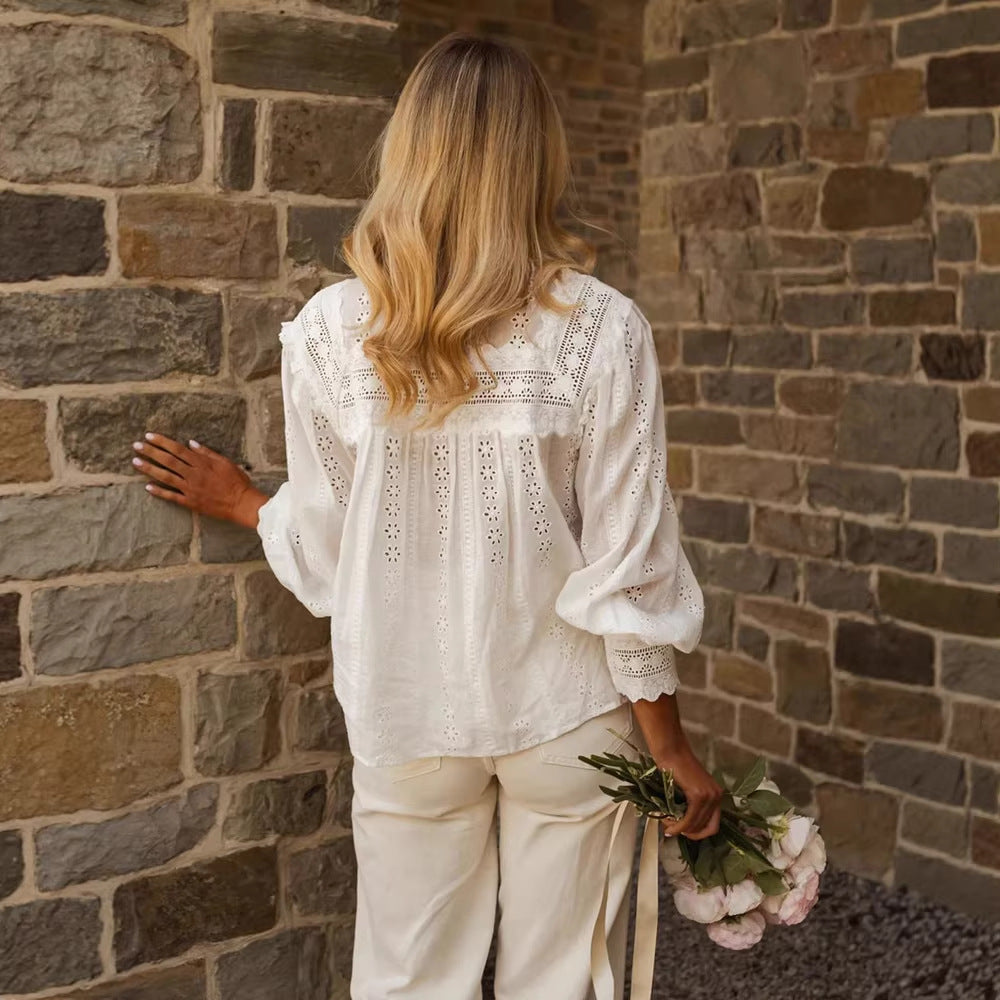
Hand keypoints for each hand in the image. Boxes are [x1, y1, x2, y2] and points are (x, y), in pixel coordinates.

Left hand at [131, 432, 264, 527]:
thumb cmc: (237, 482)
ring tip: (135, 462)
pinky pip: (171, 496)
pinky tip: (147, 487)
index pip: (177, 449)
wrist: (241, 504)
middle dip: (150, 452)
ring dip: (149, 469)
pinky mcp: (190, 502)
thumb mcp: (225, 462)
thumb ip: (207, 453)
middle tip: (136, 446)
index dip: (162, 442)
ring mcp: (190, 489)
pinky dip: (159, 492)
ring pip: (166, 477)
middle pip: (168, 461)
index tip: (149, 436)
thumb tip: (191, 443)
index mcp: (202, 463)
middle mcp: (193, 474)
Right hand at [655, 744, 722, 840]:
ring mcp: (709, 795)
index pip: (713, 826)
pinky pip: (689, 819)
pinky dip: (678, 826)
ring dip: (679, 829)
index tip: (685, 833)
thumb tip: (684, 826)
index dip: (698, 834)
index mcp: (716, 794)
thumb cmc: (675, 765)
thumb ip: (692, 804)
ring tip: (667, 826)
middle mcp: (717, 796)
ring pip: (696, 825)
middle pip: (705, 828)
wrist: (671, 750)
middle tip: (673, 830)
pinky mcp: (698, 795)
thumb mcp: (689, 788)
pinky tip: (669, 826)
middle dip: (688, 833)